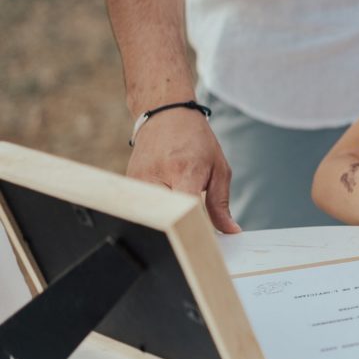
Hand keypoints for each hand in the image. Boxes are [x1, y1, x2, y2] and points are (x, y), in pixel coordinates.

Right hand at [127, 107, 239, 232]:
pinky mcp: (128, 185)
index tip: (209, 244)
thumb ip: (221, 204)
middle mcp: (156, 178)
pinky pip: (143, 207)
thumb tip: (230, 231)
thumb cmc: (196, 140)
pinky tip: (165, 207)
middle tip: (195, 239)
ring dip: (168, 220)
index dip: (198, 231)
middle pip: (167, 218)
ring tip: (180, 217)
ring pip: (154, 215)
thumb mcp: (218, 168)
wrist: (165, 114)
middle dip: (183, 230)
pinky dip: (157, 211)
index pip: (187, 212)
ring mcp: (137, 182)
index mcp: (183, 172)